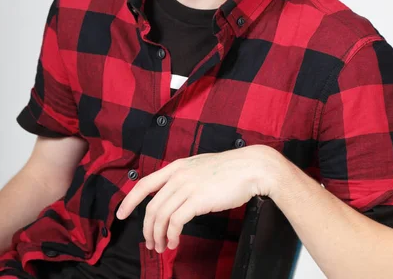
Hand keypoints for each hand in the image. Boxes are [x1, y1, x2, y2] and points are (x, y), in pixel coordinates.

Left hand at [116, 144, 278, 252]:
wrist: (251, 168)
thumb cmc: (230, 170)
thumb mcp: (201, 167)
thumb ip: (186, 178)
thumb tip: (177, 196)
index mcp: (177, 166)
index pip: (144, 183)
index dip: (129, 200)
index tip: (121, 214)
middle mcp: (178, 174)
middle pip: (151, 206)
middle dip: (147, 229)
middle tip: (150, 243)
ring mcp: (187, 186)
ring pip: (161, 216)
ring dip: (158, 236)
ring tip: (162, 247)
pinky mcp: (198, 199)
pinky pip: (176, 222)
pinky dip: (171, 235)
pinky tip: (174, 242)